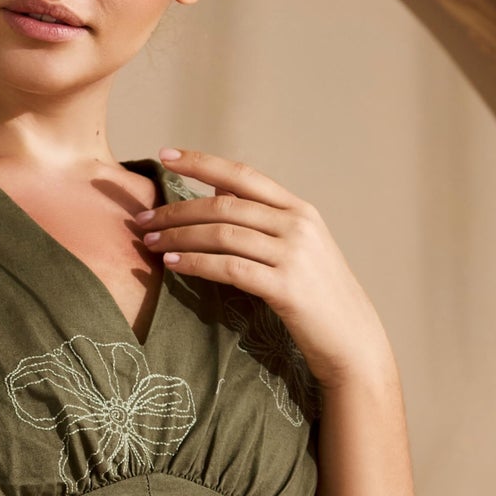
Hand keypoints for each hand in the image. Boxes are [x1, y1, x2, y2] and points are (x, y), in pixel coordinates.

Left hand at [133, 147, 391, 389]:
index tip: (165, 154)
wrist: (351, 340)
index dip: (202, 162)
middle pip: (225, 205)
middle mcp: (299, 225)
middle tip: (143, 219)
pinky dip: (197, 263)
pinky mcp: (287, 287)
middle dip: (177, 209)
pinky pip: (230, 268)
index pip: (243, 175)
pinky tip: (174, 264)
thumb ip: (261, 221)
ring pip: (223, 234)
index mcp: (299, 210)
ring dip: (180, 236)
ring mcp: (295, 254)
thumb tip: (215, 192)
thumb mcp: (296, 249)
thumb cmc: (316, 297)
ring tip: (152, 242)